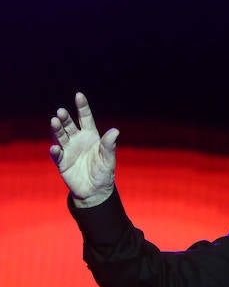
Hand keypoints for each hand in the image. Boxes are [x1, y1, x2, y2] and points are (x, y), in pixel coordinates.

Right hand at [49, 92, 117, 207]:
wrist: (95, 191)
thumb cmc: (104, 173)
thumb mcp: (109, 160)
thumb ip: (109, 146)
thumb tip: (115, 131)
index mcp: (91, 136)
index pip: (85, 118)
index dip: (82, 107)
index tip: (79, 95)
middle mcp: (77, 140)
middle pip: (69, 125)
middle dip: (65, 118)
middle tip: (61, 112)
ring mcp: (68, 150)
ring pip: (60, 136)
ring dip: (57, 129)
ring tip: (54, 121)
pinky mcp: (62, 162)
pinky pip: (57, 155)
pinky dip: (55, 151)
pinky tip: (55, 148)